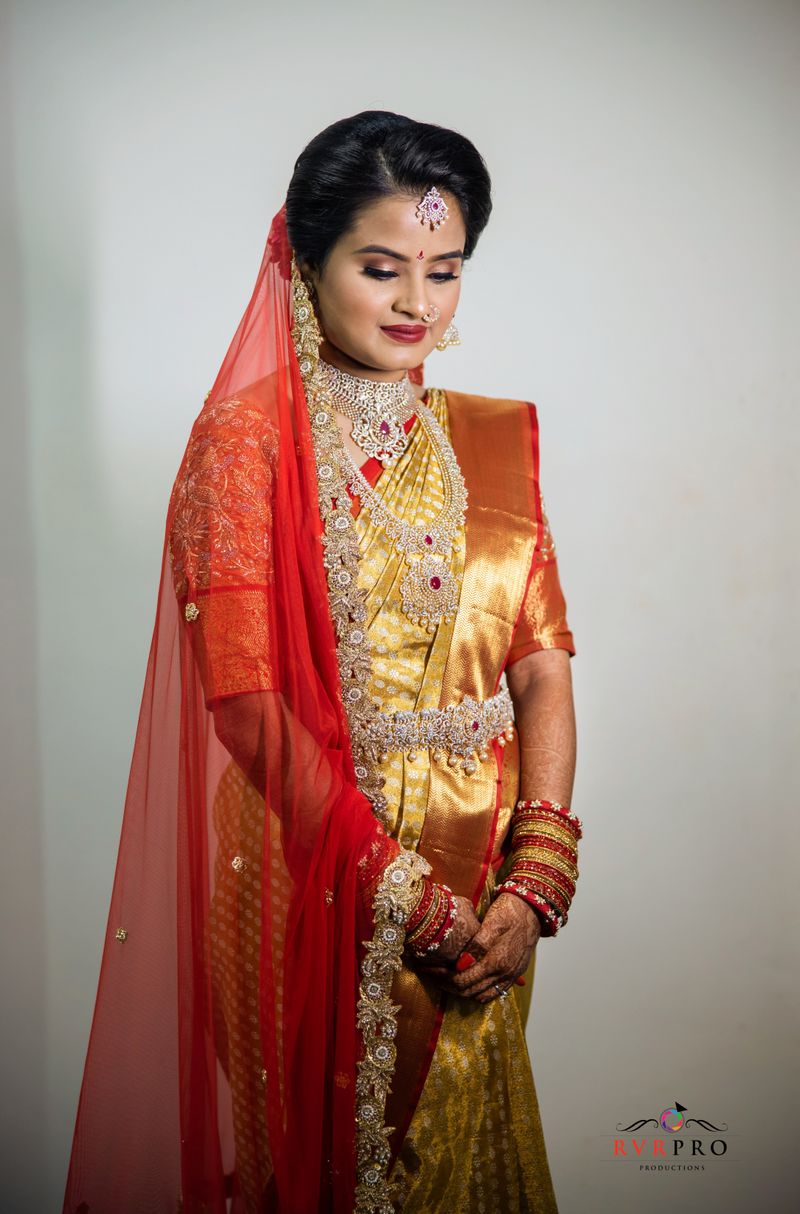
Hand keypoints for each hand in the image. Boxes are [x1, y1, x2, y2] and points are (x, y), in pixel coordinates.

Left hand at [419, 893, 540, 1002]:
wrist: (533, 909)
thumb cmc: (509, 911)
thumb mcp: (491, 923)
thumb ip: (477, 946)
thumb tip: (460, 965)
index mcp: (497, 961)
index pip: (462, 980)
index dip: (442, 977)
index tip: (427, 969)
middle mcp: (504, 973)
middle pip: (468, 991)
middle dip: (446, 985)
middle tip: (431, 973)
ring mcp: (510, 976)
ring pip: (480, 995)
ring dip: (461, 990)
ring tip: (445, 978)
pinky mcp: (514, 974)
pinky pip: (494, 993)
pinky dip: (478, 992)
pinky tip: (467, 982)